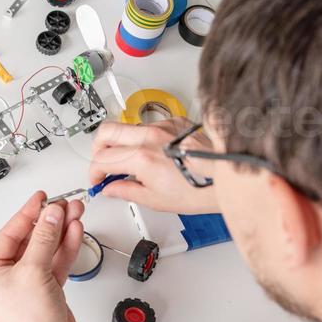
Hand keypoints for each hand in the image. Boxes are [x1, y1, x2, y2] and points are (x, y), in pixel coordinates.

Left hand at [0, 192, 83, 321]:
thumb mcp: (33, 273)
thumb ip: (44, 240)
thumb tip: (50, 215)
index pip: (9, 233)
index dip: (27, 214)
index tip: (40, 198)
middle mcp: (6, 276)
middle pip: (29, 238)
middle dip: (48, 221)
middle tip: (63, 205)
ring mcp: (28, 282)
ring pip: (45, 248)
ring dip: (60, 231)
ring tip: (74, 213)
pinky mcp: (46, 289)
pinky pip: (55, 261)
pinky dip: (65, 247)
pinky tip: (74, 232)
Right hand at [89, 118, 219, 214]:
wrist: (226, 176)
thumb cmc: (199, 189)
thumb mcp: (156, 200)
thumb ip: (126, 191)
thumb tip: (111, 189)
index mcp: (142, 157)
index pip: (102, 159)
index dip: (94, 172)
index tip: (98, 180)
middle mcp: (150, 136)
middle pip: (106, 132)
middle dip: (97, 149)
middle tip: (102, 163)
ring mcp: (163, 125)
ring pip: (126, 126)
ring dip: (120, 142)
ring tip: (129, 160)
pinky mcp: (175, 121)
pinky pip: (149, 125)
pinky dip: (144, 138)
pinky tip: (153, 152)